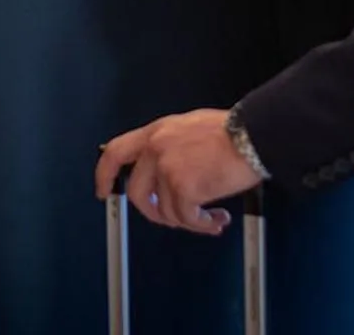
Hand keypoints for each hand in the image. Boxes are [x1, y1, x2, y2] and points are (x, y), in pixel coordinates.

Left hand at [93, 109, 256, 235]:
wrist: (251, 137)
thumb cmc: (230, 133)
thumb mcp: (188, 128)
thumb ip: (169, 145)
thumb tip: (163, 170)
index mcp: (156, 132)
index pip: (116, 152)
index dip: (104, 174)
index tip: (102, 190)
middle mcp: (156, 149)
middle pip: (138, 194)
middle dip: (155, 213)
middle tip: (172, 217)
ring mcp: (167, 169)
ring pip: (166, 211)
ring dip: (189, 221)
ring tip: (209, 217)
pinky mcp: (183, 188)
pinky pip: (187, 219)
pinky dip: (203, 225)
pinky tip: (216, 219)